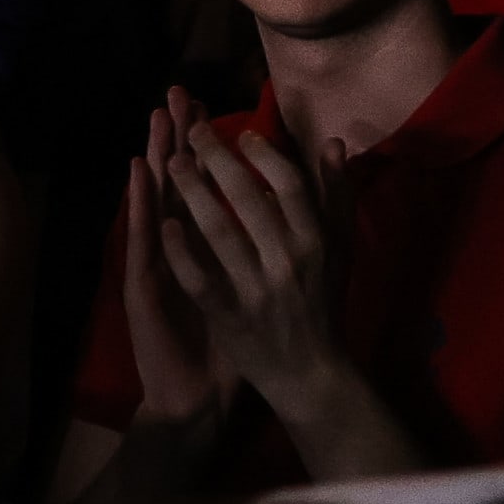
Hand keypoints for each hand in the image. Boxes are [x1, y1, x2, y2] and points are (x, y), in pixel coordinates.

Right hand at [122, 94, 236, 427]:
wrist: (195, 397)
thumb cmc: (230, 344)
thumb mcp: (249, 293)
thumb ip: (265, 254)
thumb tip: (288, 220)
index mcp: (202, 247)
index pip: (202, 187)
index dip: (203, 149)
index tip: (206, 107)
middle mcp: (175, 248)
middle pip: (175, 184)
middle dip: (177, 140)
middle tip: (175, 95)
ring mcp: (156, 265)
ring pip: (155, 200)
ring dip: (154, 158)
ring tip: (153, 118)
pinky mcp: (143, 286)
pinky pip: (145, 240)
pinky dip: (141, 206)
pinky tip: (139, 177)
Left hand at [157, 107, 353, 423]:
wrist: (310, 373)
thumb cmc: (323, 301)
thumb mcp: (339, 249)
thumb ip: (336, 195)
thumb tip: (332, 141)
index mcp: (316, 242)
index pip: (289, 184)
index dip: (263, 153)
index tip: (239, 134)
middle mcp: (288, 262)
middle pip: (247, 198)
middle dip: (215, 158)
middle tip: (191, 130)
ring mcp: (256, 290)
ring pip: (219, 232)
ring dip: (192, 192)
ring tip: (170, 161)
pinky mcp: (229, 316)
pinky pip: (200, 277)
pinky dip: (181, 250)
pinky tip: (164, 224)